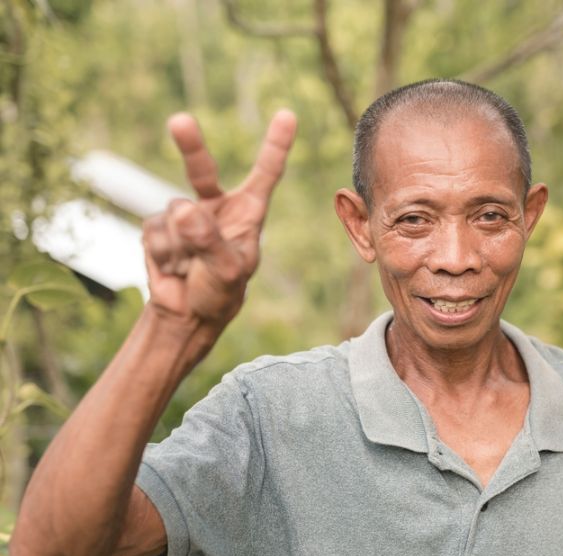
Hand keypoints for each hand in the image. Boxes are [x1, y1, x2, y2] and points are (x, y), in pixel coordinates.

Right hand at [142, 110, 296, 326]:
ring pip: (174, 215)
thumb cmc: (220, 292)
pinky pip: (155, 231)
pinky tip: (173, 267)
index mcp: (248, 213)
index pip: (265, 174)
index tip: (288, 115)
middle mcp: (217, 207)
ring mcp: (185, 214)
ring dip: (180, 247)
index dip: (276, 145)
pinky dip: (163, 253)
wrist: (187, 314)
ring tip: (190, 267)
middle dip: (189, 145)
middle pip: (201, 170)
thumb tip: (183, 208)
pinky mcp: (159, 226)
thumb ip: (209, 241)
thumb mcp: (227, 272)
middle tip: (179, 121)